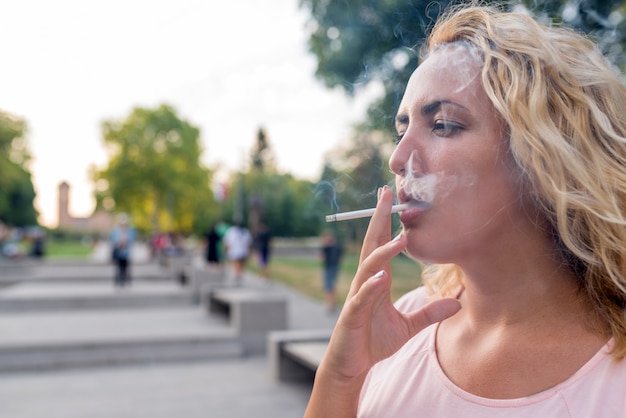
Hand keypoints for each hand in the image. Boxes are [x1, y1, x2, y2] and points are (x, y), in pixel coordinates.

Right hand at [322, 186, 460, 379]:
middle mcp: (365, 283)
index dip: (386, 220)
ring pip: (368, 268)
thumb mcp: (408, 326)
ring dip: (383, 252)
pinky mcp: (352, 316)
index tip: (392, 197)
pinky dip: (370, 288)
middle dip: (378, 219)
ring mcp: (357, 298)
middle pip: (371, 245)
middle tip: (386, 193)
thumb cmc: (374, 341)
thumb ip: (430, 312)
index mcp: (377, 280)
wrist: (353, 365)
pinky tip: (380, 279)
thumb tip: (458, 303)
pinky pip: (361, 299)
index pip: (381, 244)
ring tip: (401, 239)